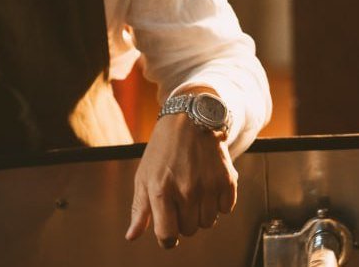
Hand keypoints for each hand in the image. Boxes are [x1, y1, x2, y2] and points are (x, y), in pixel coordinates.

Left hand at [126, 109, 237, 248]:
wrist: (189, 120)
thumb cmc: (163, 149)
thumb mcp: (144, 175)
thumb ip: (140, 208)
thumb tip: (132, 236)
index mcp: (161, 190)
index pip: (167, 236)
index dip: (166, 237)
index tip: (167, 229)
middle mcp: (186, 190)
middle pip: (189, 230)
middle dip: (182, 219)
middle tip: (178, 196)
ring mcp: (208, 186)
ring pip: (208, 222)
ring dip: (200, 211)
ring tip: (193, 188)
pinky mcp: (227, 181)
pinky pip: (226, 210)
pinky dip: (218, 202)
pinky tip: (208, 183)